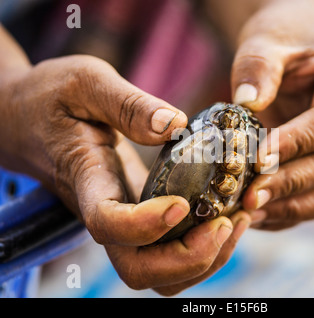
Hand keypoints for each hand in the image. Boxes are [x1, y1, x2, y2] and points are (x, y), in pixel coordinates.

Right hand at [0, 54, 249, 293]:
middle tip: (224, 222)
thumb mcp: (85, 83)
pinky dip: (206, 248)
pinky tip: (230, 216)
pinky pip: (171, 253)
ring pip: (159, 274)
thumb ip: (127, 104)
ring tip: (237, 220)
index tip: (181, 202)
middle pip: (138, 270)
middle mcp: (106, 212)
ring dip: (204, 260)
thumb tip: (174, 125)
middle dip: (188, 259)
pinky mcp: (141, 217)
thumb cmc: (52, 99)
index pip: (107, 224)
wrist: (31, 121)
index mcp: (87, 180)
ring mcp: (124, 221)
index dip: (146, 225)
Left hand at [231, 1, 313, 229]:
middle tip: (247, 195)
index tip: (258, 158)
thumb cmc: (287, 41)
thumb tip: (246, 103)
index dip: (296, 143)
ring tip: (248, 211)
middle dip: (288, 183)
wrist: (300, 50)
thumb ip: (258, 66)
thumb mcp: (269, 40)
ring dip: (290, 207)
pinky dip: (287, 212)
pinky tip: (255, 213)